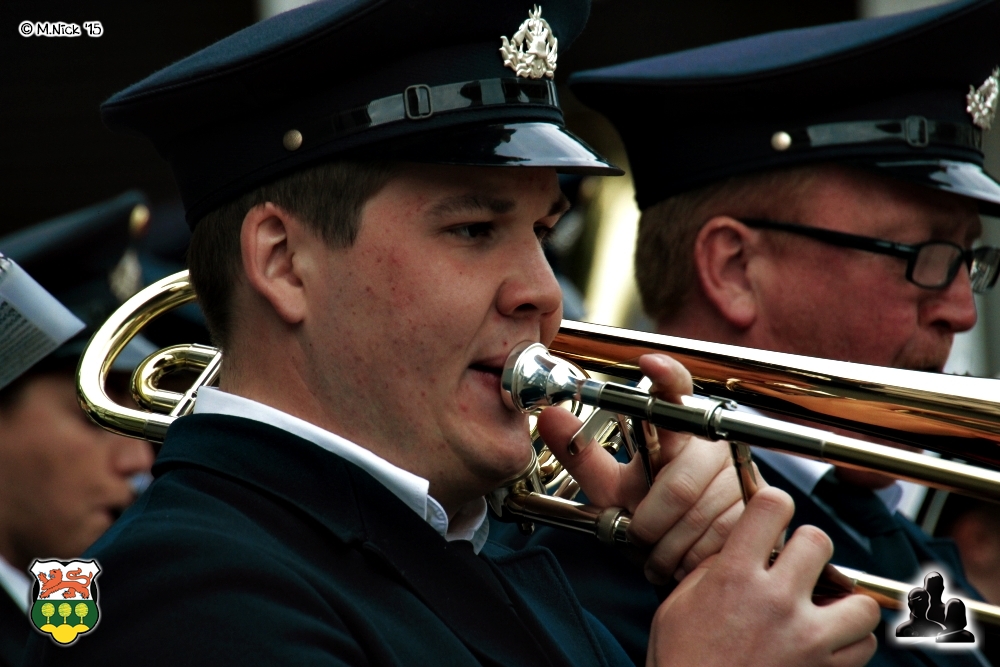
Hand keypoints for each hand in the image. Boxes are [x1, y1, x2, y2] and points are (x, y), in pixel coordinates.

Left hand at [536, 353, 751, 582]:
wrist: (689, 556)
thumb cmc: (649, 515)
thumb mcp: (610, 488)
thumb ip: (580, 454)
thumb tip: (547, 416)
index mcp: (676, 430)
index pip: (676, 391)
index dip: (667, 377)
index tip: (650, 363)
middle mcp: (711, 445)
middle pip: (679, 485)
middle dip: (650, 522)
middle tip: (639, 533)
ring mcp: (740, 473)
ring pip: (698, 517)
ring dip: (668, 545)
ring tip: (659, 548)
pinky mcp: (759, 505)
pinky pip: (720, 536)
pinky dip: (691, 558)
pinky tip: (683, 558)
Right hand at [647, 487, 878, 666]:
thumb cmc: (681, 663)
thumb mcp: (677, 605)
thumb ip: (710, 570)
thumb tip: (736, 550)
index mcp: (735, 577)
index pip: (772, 507)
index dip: (774, 506)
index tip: (772, 517)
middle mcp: (776, 601)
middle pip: (819, 542)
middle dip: (809, 549)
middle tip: (797, 565)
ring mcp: (807, 639)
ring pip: (859, 601)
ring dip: (843, 602)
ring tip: (822, 609)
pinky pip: (864, 646)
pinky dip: (851, 641)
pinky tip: (826, 641)